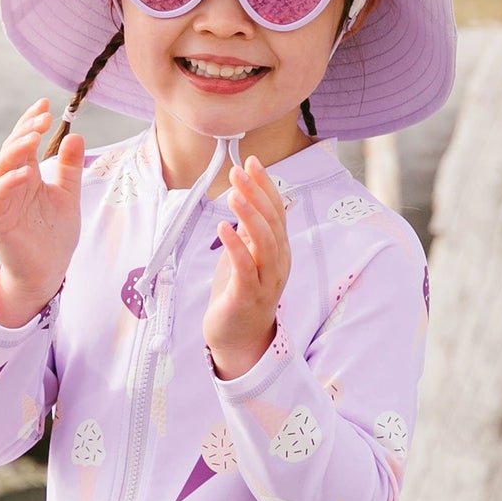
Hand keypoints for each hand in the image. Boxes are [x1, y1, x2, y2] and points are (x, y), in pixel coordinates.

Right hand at [0, 98, 83, 325]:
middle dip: (24, 129)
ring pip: (0, 169)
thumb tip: (75, 134)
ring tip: (33, 134)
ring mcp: (2, 203)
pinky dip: (8, 183)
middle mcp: (10, 186)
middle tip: (43, 115)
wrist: (47, 272)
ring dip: (15, 149)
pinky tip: (25, 172)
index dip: (30, 121)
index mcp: (25, 177)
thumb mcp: (68, 195)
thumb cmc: (54, 235)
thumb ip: (69, 168)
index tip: (45, 103)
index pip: (23, 142)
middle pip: (11, 150)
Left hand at [204, 156, 288, 378]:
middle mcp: (278, 263)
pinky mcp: (248, 296)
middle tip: (239, 170)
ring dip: (250, 215)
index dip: (266, 185)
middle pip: (273, 222)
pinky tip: (223, 228)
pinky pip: (245, 268)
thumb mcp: (245, 256)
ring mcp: (266, 281)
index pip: (277, 211)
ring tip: (234, 193)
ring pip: (265, 243)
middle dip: (257, 193)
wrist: (238, 339)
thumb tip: (246, 198)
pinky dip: (236, 246)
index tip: (251, 161)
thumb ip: (249, 231)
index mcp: (278, 251)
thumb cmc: (239, 294)